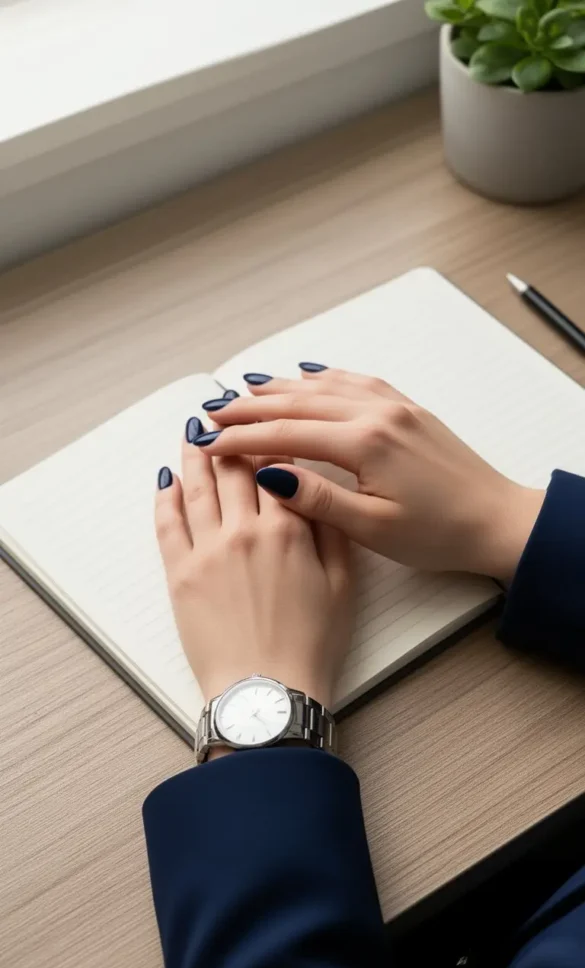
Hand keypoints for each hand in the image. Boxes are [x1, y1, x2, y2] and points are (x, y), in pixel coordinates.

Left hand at [154, 431, 350, 709]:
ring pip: (198, 488)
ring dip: (194, 456)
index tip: (266, 424)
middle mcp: (245, 531)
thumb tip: (321, 493)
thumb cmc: (311, 646)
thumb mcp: (344, 587)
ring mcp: (208, 551)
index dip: (271, 442)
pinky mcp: (180, 575)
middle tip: (222, 414)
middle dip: (230, 439)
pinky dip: (166, 497)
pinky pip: (168, 524)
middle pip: (234, 470)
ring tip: (192, 432)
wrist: (268, 693)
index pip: (276, 469)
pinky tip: (168, 480)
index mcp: (289, 530)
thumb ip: (333, 533)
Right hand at [200, 368, 544, 579]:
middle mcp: (377, 413)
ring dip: (282, 386)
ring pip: (325, 385)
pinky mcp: (408, 409)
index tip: (208, 443)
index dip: (242, 438)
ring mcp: (394, 406)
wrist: (497, 520)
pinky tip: (308, 374)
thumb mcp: (373, 528)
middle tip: (213, 410)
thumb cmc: (439, 532)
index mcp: (365, 443)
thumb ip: (319, 500)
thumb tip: (271, 476)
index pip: (286, 433)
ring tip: (246, 388)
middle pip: (299, 401)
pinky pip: (356, 381)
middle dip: (251, 405)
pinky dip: (325, 376)